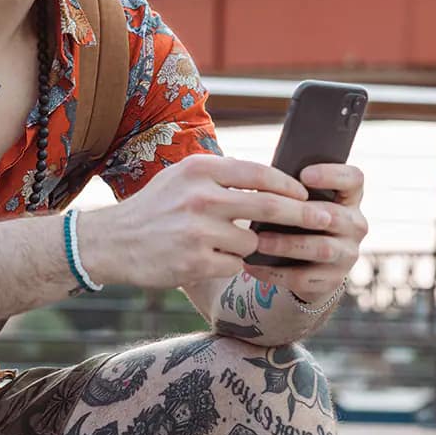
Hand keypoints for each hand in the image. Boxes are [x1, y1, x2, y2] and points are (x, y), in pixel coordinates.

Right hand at [80, 154, 336, 290]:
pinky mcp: (195, 262)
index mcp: (199, 170)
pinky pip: (234, 265)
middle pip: (268, 206)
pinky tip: (209, 260)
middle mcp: (200, 197)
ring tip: (226, 244)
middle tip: (324, 220)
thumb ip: (221, 176)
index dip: (288, 184)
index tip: (305, 194)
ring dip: (250, 247)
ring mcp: (197, 231)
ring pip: (251, 242)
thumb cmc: (153, 208)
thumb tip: (271, 179)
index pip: (259, 172)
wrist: (111, 242)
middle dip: (301, 215)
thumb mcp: (182, 178)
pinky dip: (230, 265)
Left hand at [242, 162, 367, 302]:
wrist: (304, 263)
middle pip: (335, 216)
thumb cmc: (295, 219)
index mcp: (348, 197)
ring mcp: (347, 254)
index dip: (333, 174)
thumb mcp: (298, 201)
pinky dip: (274, 272)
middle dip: (300, 214)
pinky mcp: (332, 280)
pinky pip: (303, 277)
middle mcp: (354, 224)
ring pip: (321, 249)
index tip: (304, 175)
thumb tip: (257, 178)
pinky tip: (251, 265)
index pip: (354, 178)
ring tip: (258, 242)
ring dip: (287, 245)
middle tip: (268, 211)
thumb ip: (288, 189)